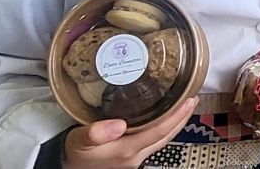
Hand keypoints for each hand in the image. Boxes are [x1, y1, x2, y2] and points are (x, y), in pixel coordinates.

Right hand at [63, 97, 196, 168]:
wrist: (66, 164)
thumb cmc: (74, 152)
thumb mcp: (80, 141)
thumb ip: (96, 133)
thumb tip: (119, 124)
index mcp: (127, 150)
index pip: (160, 132)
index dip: (177, 116)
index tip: (189, 101)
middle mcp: (136, 155)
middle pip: (167, 136)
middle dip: (182, 117)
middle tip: (193, 98)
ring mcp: (135, 157)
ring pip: (162, 139)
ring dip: (176, 122)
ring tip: (185, 105)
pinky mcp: (131, 154)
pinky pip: (154, 139)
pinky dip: (164, 126)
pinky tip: (166, 116)